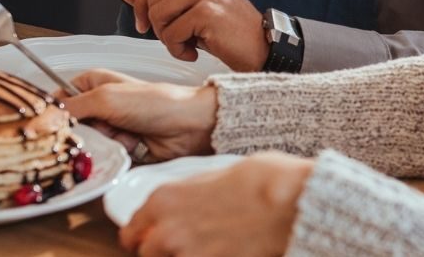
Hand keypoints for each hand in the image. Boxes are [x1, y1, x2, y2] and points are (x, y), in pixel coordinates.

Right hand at [59, 69, 215, 160]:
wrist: (189, 125)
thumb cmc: (155, 102)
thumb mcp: (106, 98)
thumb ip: (72, 107)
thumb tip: (46, 117)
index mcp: (93, 83)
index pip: (61, 98)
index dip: (57, 113)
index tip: (56, 124)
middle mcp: (101, 103)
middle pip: (74, 125)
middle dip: (86, 132)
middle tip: (101, 128)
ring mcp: (113, 125)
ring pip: (90, 143)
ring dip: (104, 143)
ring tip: (123, 135)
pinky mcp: (123, 145)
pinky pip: (106, 156)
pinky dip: (116, 153)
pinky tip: (132, 145)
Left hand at [120, 152, 314, 256]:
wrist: (291, 204)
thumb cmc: (263, 181)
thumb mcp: (215, 174)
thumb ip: (192, 192)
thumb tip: (192, 200)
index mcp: (163, 200)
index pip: (132, 229)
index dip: (141, 234)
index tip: (148, 237)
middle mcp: (168, 231)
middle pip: (146, 253)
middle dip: (159, 251)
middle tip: (176, 247)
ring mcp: (188, 256)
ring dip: (180, 256)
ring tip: (205, 247)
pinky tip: (224, 252)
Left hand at [121, 0, 267, 71]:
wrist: (262, 48)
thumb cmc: (225, 30)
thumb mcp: (189, 8)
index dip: (140, 4)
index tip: (143, 25)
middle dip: (157, 26)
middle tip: (177, 39)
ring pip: (157, 15)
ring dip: (166, 38)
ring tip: (186, 45)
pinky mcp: (207, 10)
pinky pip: (171, 33)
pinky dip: (177, 49)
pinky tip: (194, 52)